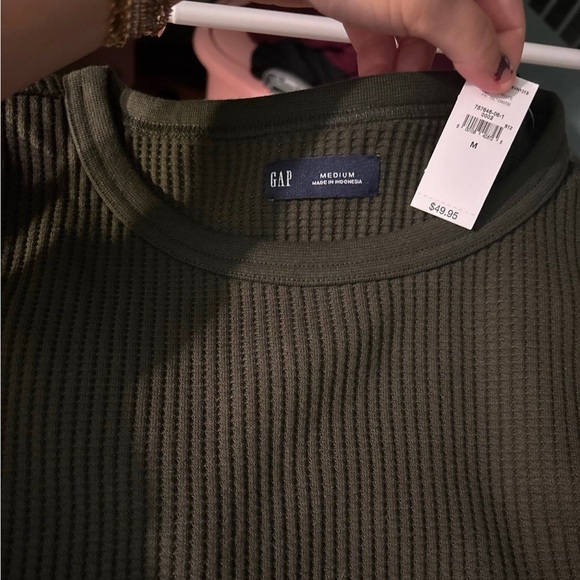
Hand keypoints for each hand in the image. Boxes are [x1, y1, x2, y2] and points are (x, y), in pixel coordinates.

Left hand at [258, 0, 524, 92]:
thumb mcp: (429, 2)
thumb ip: (469, 36)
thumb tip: (498, 71)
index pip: (504, 13)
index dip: (502, 54)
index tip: (492, 94)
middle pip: (460, 31)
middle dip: (452, 68)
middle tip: (448, 101)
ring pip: (420, 40)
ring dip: (413, 71)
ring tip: (407, 94)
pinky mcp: (366, 5)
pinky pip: (384, 41)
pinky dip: (381, 65)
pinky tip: (377, 84)